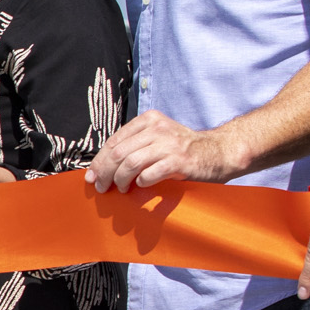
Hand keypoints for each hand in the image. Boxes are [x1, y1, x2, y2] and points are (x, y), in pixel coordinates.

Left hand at [87, 111, 243, 191]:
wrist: (218, 152)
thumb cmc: (183, 149)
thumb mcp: (157, 138)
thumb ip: (134, 146)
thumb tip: (102, 166)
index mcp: (148, 120)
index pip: (114, 141)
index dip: (99, 160)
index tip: (92, 175)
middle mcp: (157, 128)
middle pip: (118, 153)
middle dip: (105, 173)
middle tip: (101, 187)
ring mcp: (168, 144)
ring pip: (129, 163)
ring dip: (120, 180)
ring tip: (121, 189)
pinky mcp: (178, 161)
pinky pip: (149, 174)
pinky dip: (141, 182)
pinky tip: (142, 185)